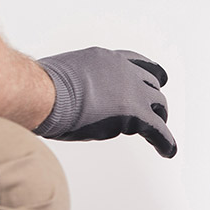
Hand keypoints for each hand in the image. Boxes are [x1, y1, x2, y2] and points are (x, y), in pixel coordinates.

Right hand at [32, 47, 176, 156]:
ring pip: (158, 105)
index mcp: (106, 59)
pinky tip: (168, 151)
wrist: (44, 93)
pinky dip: (165, 142)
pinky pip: (158, 130)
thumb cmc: (41, 88)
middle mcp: (124, 70)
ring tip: (160, 134)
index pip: (136, 63)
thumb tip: (65, 96)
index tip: (158, 78)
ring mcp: (132, 90)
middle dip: (153, 99)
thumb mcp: (64, 75)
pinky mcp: (134, 114)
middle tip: (156, 113)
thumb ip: (76, 83)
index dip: (150, 73)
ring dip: (160, 118)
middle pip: (150, 85)